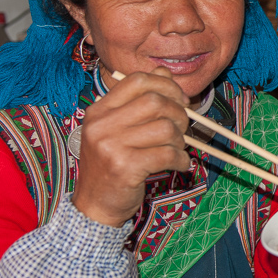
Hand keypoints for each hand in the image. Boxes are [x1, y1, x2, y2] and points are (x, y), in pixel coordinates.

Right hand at [72, 68, 190, 227]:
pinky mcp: (124, 167)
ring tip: (177, 149)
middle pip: (156, 102)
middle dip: (179, 114)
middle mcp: (101, 125)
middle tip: (183, 128)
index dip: (166, 85)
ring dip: (180, 140)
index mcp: (99, 110)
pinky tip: (179, 164)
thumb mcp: (119, 128)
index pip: (138, 80)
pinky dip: (181, 159)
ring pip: (165, 128)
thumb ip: (140, 100)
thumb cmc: (113, 164)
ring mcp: (110, 146)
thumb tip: (164, 72)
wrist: (94, 205)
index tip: (180, 99)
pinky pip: (167, 154)